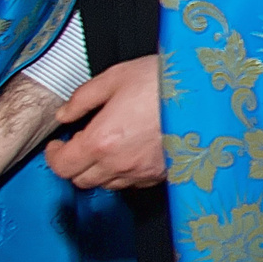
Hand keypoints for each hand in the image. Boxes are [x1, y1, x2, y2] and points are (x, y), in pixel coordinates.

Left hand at [47, 56, 166, 190]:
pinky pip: (134, 182)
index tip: (57, 145)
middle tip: (81, 144)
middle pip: (82, 180)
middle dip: (75, 164)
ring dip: (100, 170)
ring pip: (107, 184)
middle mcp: (120, 163)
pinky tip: (132, 151)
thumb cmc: (164, 80)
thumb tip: (65, 114)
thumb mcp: (115, 77)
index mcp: (101, 141)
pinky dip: (125, 171)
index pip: (62, 166)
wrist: (208, 93)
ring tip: (108, 147)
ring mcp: (143, 171)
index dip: (54, 156)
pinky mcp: (162, 174)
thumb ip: (83, 98)